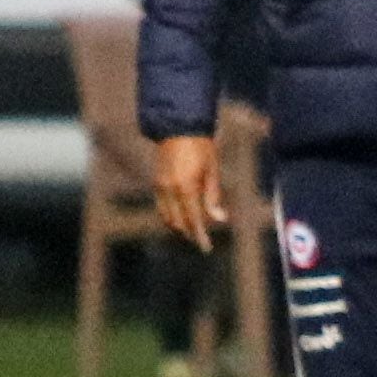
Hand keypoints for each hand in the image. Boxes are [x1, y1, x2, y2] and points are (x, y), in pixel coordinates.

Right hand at [153, 134, 225, 251]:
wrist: (178, 128)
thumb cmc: (202, 148)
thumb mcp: (213, 171)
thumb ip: (213, 196)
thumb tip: (220, 220)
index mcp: (186, 187)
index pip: (193, 219)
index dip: (200, 236)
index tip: (206, 248)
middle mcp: (169, 189)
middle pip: (178, 222)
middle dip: (190, 234)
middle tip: (202, 242)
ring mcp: (160, 186)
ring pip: (166, 217)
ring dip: (179, 227)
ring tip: (193, 232)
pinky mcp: (156, 183)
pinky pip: (161, 207)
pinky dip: (171, 216)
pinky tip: (181, 218)